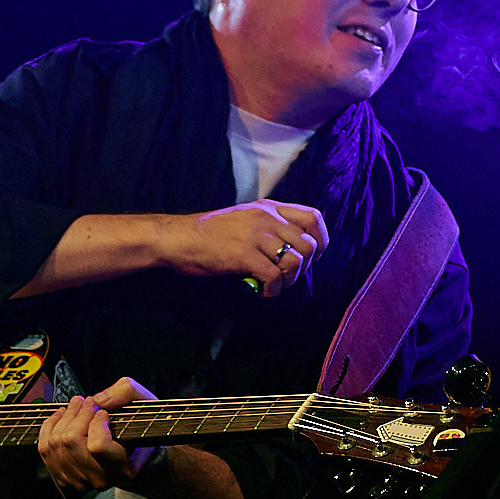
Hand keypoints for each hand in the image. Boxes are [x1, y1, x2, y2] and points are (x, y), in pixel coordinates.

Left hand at [38, 376, 157, 492]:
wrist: (134, 452)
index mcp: (123, 467)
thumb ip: (125, 393)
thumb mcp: (143, 402)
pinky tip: (61, 417)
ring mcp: (80, 481)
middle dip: (77, 414)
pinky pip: (45, 450)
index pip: (97, 446)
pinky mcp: (64, 477)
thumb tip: (98, 400)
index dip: (97, 422)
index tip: (104, 412)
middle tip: (87, 401)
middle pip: (71, 442)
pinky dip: (49, 428)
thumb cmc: (139, 426)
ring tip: (75, 405)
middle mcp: (100, 479)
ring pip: (56, 445)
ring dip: (63, 418)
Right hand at [158, 199, 329, 296]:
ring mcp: (256, 235)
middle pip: (308, 245)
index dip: (320, 240)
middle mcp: (266, 217)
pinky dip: (272, 290)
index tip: (311, 257)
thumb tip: (292, 248)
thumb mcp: (245, 217)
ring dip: (288, 281)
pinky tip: (259, 291)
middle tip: (284, 277)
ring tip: (272, 286)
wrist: (179, 238)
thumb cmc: (209, 233)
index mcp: (269, 207)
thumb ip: (269, 225)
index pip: (313, 217)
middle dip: (303, 267)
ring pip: (295, 262)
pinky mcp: (244, 255)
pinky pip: (274, 277)